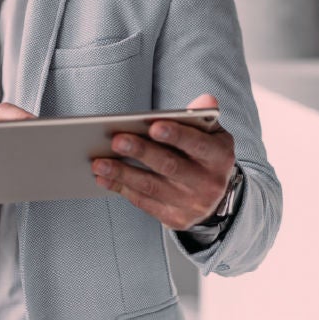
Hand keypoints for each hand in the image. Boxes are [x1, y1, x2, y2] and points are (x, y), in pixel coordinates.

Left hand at [92, 93, 235, 229]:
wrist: (216, 197)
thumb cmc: (204, 155)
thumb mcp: (212, 134)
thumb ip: (203, 117)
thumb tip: (204, 100)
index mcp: (219, 157)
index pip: (198, 145)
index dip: (176, 136)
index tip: (153, 126)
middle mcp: (209, 183)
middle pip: (170, 166)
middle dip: (141, 152)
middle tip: (116, 141)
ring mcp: (192, 204)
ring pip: (152, 187)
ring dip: (122, 174)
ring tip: (98, 163)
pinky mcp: (176, 218)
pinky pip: (144, 203)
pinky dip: (121, 189)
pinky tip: (103, 178)